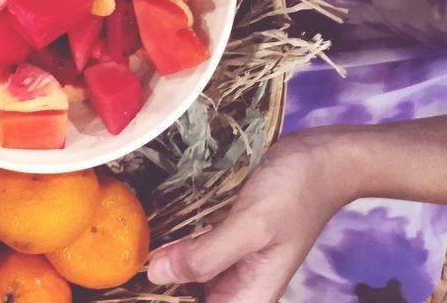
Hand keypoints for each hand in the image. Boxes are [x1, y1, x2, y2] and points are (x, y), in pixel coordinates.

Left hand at [146, 130, 355, 302]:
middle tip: (123, 264)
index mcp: (248, 298)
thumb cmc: (295, 193)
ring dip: (160, 263)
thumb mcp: (251, 225)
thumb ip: (206, 256)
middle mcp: (237, 286)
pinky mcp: (224, 237)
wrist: (323, 158)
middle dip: (157, 284)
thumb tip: (155, 275)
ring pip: (185, 276)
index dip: (164, 301)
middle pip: (186, 297)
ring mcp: (230, 262)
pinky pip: (191, 249)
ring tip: (129, 245)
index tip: (131, 287)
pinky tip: (149, 227)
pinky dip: (171, 242)